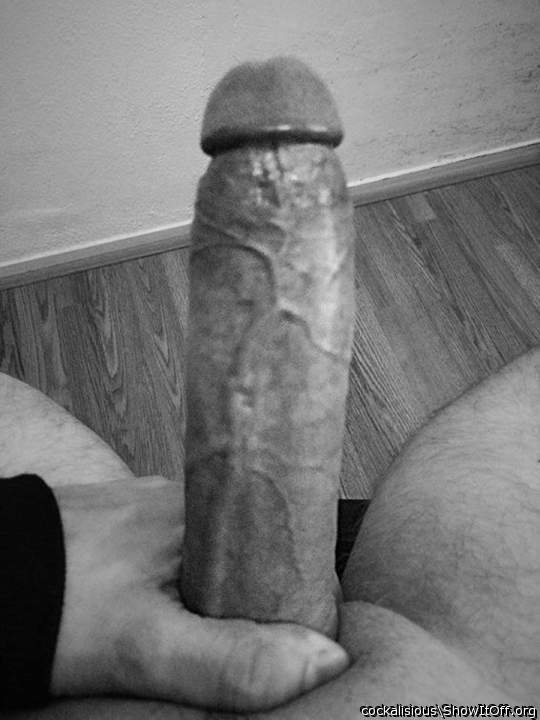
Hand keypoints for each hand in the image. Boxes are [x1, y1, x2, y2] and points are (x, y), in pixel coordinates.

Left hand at [51, 476, 348, 712]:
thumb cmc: (59, 606)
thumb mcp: (148, 647)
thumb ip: (233, 659)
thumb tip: (324, 659)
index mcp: (199, 516)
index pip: (281, 539)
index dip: (302, 583)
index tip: (311, 625)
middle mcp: (180, 504)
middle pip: (249, 547)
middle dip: (263, 591)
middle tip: (265, 640)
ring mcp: (150, 512)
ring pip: (214, 552)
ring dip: (225, 588)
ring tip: (225, 631)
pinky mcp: (125, 526)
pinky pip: (178, 553)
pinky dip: (186, 582)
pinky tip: (175, 611)